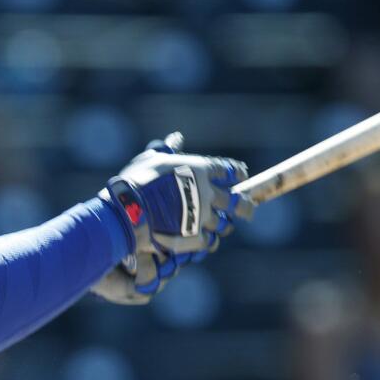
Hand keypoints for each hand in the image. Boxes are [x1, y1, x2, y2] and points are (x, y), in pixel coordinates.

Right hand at [92, 133, 253, 304]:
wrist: (130, 211)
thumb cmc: (138, 181)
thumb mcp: (151, 159)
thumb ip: (168, 151)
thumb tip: (177, 138)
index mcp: (199, 170)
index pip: (227, 169)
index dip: (236, 173)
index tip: (241, 176)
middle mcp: (206, 193)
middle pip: (235, 200)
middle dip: (244, 205)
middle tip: (248, 209)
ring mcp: (201, 217)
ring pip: (222, 224)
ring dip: (224, 225)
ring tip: (224, 226)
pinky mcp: (193, 238)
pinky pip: (208, 242)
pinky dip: (208, 242)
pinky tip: (207, 242)